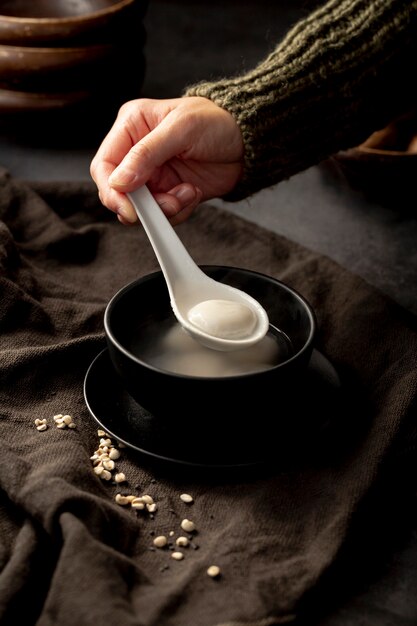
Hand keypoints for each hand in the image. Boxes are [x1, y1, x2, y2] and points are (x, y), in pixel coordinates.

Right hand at [90, 96, 243, 225]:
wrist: (249, 142)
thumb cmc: (218, 122)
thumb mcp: (181, 129)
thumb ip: (147, 153)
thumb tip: (119, 180)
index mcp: (131, 127)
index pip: (104, 165)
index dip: (111, 190)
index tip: (129, 208)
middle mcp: (137, 153)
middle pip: (119, 192)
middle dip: (142, 204)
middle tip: (165, 203)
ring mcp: (153, 175)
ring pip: (141, 208)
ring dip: (164, 208)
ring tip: (186, 192)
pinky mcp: (169, 192)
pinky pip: (162, 214)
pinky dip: (178, 210)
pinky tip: (192, 192)